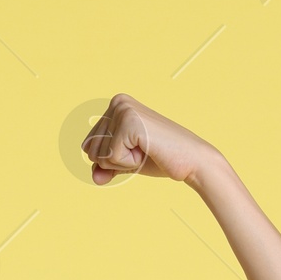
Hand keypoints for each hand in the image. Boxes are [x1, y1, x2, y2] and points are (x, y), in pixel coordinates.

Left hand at [82, 94, 215, 185]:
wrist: (192, 160)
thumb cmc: (160, 158)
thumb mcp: (124, 162)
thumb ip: (105, 168)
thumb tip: (94, 177)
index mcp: (115, 105)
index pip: (89, 146)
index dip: (111, 159)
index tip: (137, 149)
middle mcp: (117, 102)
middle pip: (90, 150)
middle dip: (115, 161)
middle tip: (143, 150)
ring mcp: (123, 110)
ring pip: (98, 155)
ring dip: (122, 162)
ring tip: (145, 149)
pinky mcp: (129, 123)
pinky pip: (111, 158)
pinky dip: (129, 163)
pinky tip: (148, 150)